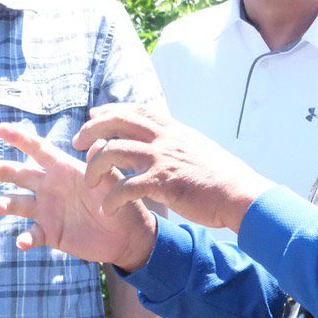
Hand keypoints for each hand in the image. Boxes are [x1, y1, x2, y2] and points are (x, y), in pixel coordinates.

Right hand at [0, 122, 158, 270]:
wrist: (126, 236)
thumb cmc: (120, 202)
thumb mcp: (113, 181)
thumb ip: (101, 165)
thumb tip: (97, 143)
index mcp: (62, 169)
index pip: (38, 150)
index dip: (20, 138)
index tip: (1, 128)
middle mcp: (49, 187)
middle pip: (18, 174)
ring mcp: (47, 210)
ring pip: (18, 204)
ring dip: (4, 204)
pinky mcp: (50, 233)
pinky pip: (32, 234)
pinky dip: (26, 238)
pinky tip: (23, 242)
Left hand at [76, 104, 273, 229]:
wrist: (240, 194)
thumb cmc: (221, 176)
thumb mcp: (196, 147)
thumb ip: (175, 141)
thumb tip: (163, 138)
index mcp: (172, 129)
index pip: (135, 110)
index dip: (110, 110)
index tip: (93, 115)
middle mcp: (164, 138)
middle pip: (117, 123)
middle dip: (91, 130)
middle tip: (77, 143)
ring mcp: (163, 158)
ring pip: (113, 151)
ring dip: (94, 167)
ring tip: (88, 183)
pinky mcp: (163, 183)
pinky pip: (125, 187)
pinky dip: (111, 198)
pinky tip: (107, 208)